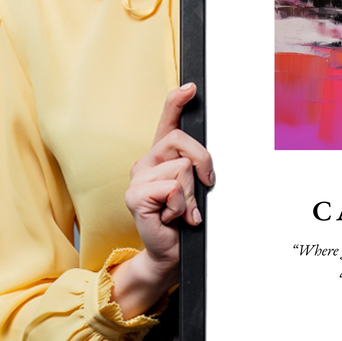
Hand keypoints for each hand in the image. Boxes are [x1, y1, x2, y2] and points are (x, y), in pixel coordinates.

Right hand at [110, 83, 214, 317]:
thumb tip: (206, 160)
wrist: (170, 253)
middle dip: (203, 163)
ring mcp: (137, 178)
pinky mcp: (135, 196)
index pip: (167, 121)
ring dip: (191, 195)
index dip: (177, 101)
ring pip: (182, 168)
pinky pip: (172, 188)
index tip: (191, 87)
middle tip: (204, 187)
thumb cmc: (184, 220)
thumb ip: (196, 168)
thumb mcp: (195, 188)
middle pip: (182, 141)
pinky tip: (172, 218)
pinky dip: (181, 206)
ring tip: (182, 210)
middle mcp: (146, 162)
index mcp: (161, 156)